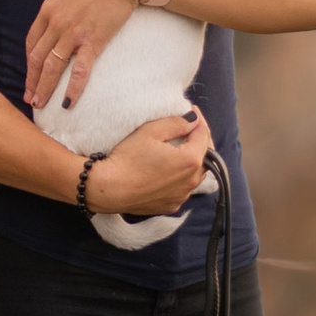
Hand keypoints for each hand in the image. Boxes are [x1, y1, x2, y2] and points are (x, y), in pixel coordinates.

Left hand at [24, 0, 151, 111]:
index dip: (29, 62)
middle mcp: (56, 24)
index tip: (29, 74)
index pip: (32, 41)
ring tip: (39, 105)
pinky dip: (73, 88)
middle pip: (37, 58)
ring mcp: (73, 34)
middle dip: (31, 81)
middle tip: (28, 97)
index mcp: (48, 9)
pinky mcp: (92, 42)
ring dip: (44, 89)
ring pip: (52, 67)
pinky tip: (67, 103)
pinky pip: (80, 70)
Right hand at [81, 108, 212, 216]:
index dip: (199, 120)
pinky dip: (183, 177)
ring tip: (183, 147)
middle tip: (191, 127)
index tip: (192, 110)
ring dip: (194, 159)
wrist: (109, 189)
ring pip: (197, 174)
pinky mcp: (171, 205)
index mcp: (190, 160)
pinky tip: (171, 169)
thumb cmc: (127, 159)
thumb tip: (192, 119)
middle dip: (201, 139)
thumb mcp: (151, 132)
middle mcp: (191, 181)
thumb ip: (176, 123)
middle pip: (206, 156)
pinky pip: (184, 188)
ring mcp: (182, 195)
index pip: (204, 135)